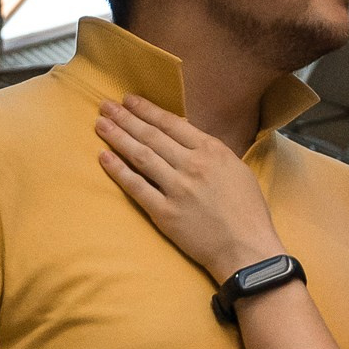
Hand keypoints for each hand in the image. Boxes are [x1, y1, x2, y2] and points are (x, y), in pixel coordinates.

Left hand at [95, 94, 282, 284]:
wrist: (247, 248)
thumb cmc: (247, 210)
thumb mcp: (236, 168)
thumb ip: (210, 151)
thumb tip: (185, 134)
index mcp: (211, 150)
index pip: (171, 123)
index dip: (147, 110)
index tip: (129, 100)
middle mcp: (192, 165)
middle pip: (151, 135)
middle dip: (126, 118)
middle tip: (106, 106)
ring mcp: (177, 188)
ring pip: (140, 156)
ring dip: (118, 138)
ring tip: (100, 125)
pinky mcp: (165, 213)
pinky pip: (136, 187)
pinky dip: (118, 171)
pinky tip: (104, 157)